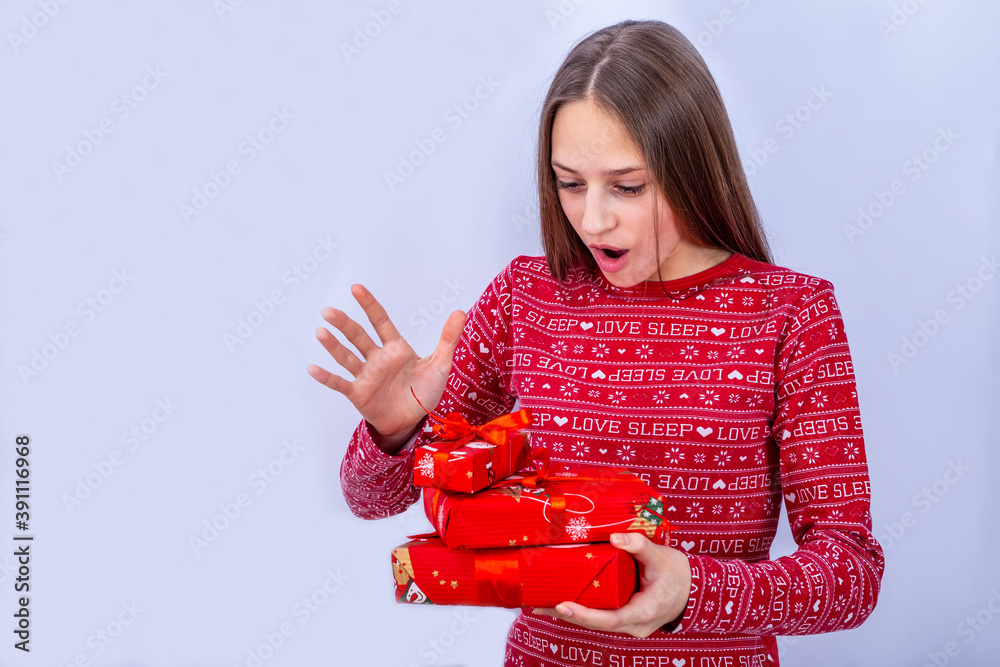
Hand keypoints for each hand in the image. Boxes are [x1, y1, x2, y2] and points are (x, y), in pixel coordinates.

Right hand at [307, 284, 466, 451]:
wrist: (414, 421)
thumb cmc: (424, 391)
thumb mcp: (440, 365)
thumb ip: (448, 339)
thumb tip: (460, 312)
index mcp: (396, 348)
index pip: (380, 321)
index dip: (369, 305)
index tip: (356, 288)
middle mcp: (377, 358)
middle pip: (358, 336)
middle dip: (344, 323)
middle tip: (329, 311)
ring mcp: (366, 375)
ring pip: (347, 356)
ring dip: (333, 346)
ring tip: (321, 332)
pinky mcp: (359, 393)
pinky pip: (340, 384)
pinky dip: (327, 377)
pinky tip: (313, 369)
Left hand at [533, 533, 691, 637]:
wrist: (693, 589)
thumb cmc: (677, 573)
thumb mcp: (661, 556)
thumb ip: (639, 545)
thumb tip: (615, 536)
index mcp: (643, 612)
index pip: (609, 619)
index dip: (584, 615)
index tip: (562, 606)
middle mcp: (634, 625)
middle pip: (596, 624)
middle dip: (567, 616)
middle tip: (539, 605)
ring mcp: (629, 625)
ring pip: (596, 623)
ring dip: (571, 615)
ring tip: (542, 605)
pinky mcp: (625, 619)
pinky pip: (601, 617)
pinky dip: (583, 611)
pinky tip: (563, 602)